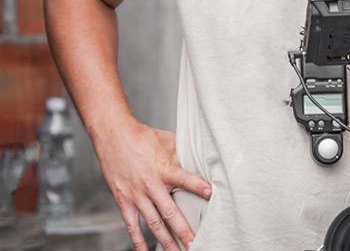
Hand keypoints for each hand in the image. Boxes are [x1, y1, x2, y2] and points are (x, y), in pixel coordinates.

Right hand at [94, 120, 210, 250]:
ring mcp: (136, 195)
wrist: (113, 136)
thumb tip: (202, 156)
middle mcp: (150, 185)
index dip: (198, 187)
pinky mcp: (124, 201)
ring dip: (165, 240)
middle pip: (170, 211)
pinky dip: (138, 240)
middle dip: (182, 230)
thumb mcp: (168, 141)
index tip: (210, 195)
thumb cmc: (142, 137)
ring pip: (153, 223)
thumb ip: (183, 153)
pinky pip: (131, 225)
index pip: (184, 179)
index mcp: (164, 169)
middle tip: (194, 243)